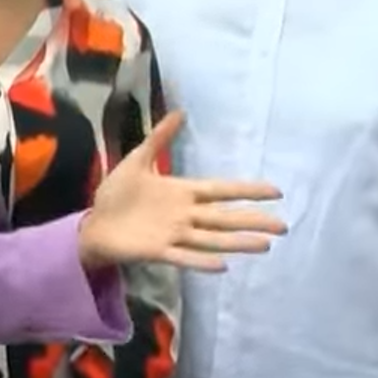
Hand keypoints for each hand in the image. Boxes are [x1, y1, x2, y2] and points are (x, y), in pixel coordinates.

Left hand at [79, 111, 286, 271]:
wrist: (94, 223)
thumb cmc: (117, 195)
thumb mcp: (137, 160)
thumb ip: (159, 139)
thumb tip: (180, 112)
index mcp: (183, 192)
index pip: (222, 190)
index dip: (247, 190)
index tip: (276, 191)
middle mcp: (185, 215)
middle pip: (225, 217)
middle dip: (253, 220)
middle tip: (283, 226)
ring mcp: (174, 234)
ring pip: (213, 239)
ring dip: (238, 242)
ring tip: (265, 245)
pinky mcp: (158, 251)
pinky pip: (185, 257)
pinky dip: (202, 262)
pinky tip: (223, 265)